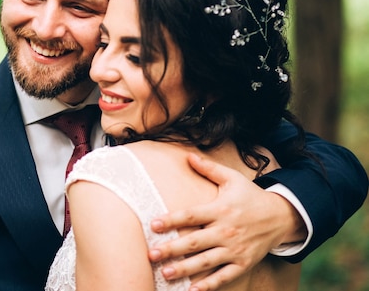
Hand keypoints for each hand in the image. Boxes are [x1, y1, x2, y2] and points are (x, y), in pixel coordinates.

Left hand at [148, 153, 303, 290]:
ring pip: (206, 261)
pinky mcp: (243, 263)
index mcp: (220, 209)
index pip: (192, 215)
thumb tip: (188, 155)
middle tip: (151, 254)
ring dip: (185, 269)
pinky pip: (225, 276)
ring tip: (165, 274)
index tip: (153, 224)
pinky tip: (192, 290)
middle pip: (195, 241)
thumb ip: (209, 169)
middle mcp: (226, 230)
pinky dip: (209, 285)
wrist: (281, 216)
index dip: (172, 220)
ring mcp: (235, 249)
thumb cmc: (250, 196)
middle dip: (172, 249)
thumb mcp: (232, 178)